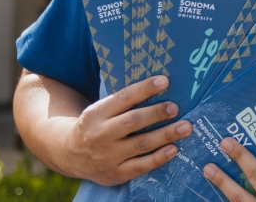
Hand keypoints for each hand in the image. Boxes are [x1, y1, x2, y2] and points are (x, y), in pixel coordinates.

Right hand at [60, 75, 192, 185]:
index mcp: (96, 114)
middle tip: (176, 108)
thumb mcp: (100, 111)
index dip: (144, 89)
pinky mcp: (116, 173)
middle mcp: (100, 135)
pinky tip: (174, 149)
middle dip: (156, 113)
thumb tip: (159, 85)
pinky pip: (141, 166)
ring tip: (186, 127)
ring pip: (141, 144)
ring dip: (166, 135)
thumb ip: (122, 102)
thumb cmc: (95, 126)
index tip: (165, 81)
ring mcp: (107, 156)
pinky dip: (159, 157)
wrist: (70, 154)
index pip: (123, 98)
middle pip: (132, 121)